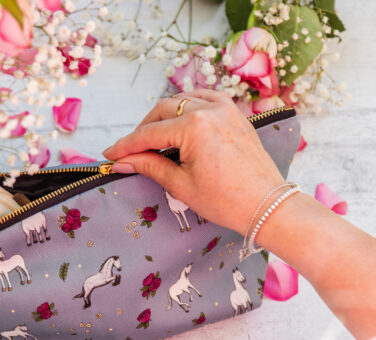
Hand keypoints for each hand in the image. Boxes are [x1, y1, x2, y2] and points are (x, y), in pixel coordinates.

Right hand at [103, 89, 284, 234]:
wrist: (266, 205)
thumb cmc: (226, 200)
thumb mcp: (180, 185)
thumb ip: (149, 165)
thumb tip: (122, 161)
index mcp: (194, 126)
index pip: (148, 133)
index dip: (125, 145)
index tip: (109, 154)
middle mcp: (209, 109)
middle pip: (162, 111)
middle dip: (143, 130)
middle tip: (130, 152)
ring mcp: (225, 108)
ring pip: (183, 101)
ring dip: (164, 116)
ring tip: (153, 139)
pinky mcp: (235, 113)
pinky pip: (205, 99)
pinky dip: (189, 106)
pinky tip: (180, 122)